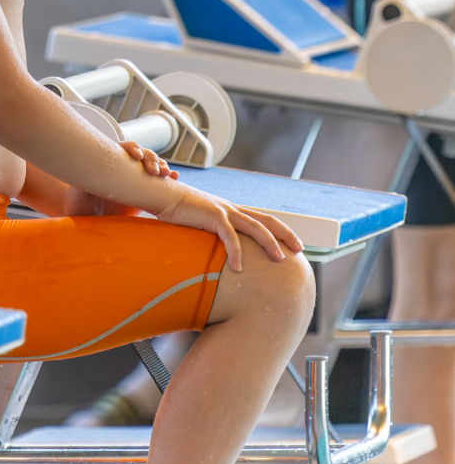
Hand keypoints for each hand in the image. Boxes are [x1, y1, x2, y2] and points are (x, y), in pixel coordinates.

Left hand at [56, 144, 176, 216]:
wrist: (88, 216)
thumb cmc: (79, 207)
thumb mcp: (76, 202)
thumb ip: (76, 200)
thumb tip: (76, 203)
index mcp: (107, 164)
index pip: (121, 148)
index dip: (131, 148)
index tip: (136, 156)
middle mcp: (123, 166)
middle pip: (141, 154)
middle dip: (150, 158)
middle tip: (155, 171)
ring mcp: (135, 176)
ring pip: (151, 164)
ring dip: (161, 165)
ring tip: (168, 175)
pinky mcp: (144, 188)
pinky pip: (157, 179)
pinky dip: (167, 176)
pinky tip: (175, 178)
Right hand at [157, 186, 303, 271]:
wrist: (162, 195)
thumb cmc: (177, 212)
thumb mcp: (199, 225)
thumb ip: (209, 236)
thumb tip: (214, 255)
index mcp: (230, 210)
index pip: (262, 219)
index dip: (279, 230)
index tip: (293, 243)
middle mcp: (231, 208)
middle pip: (266, 220)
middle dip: (285, 234)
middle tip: (300, 250)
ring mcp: (223, 211)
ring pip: (254, 227)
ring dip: (269, 244)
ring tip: (279, 260)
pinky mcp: (212, 216)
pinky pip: (229, 237)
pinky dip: (236, 253)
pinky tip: (239, 268)